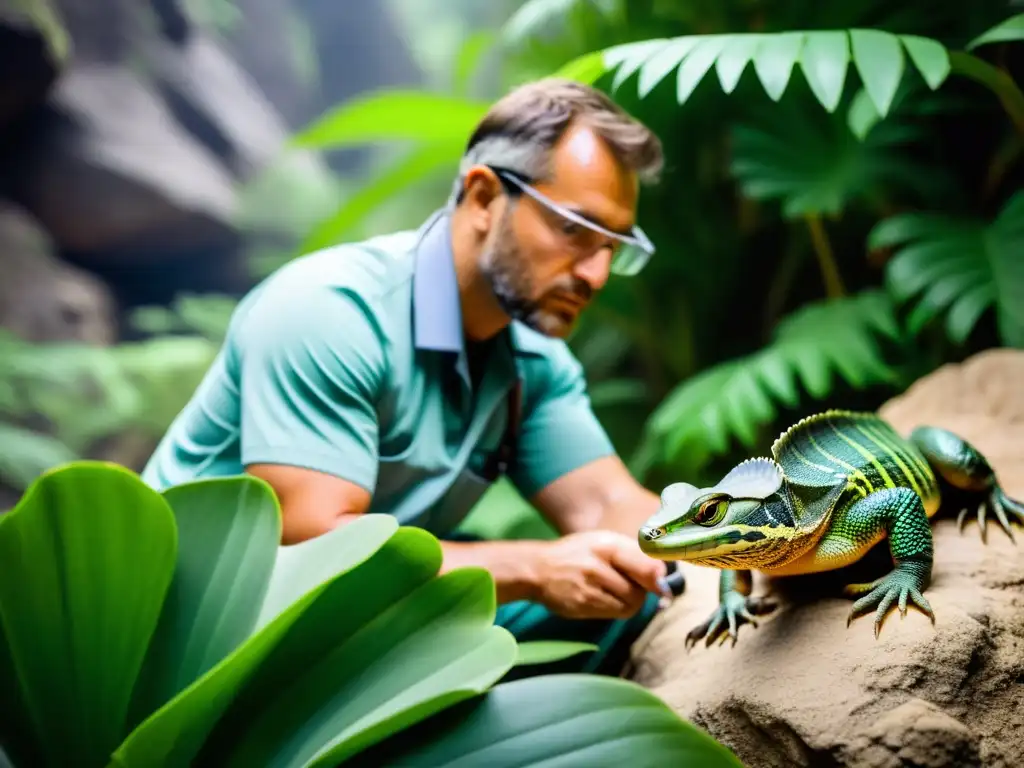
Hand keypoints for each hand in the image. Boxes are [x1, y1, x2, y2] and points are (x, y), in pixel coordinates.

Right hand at [533, 530, 667, 619]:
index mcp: (606, 544)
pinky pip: (614, 613)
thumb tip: (663, 574)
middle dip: (642, 591)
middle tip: (634, 586)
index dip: (659, 578)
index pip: (645, 565)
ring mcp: (589, 587)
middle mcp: (598, 565)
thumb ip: (632, 554)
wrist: (538, 569)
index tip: (664, 585)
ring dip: (631, 602)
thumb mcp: (602, 542)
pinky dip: (617, 609)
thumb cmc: (576, 554)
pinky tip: (607, 599)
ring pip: (629, 605)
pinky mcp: (583, 606)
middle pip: (639, 590)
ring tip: (618, 592)